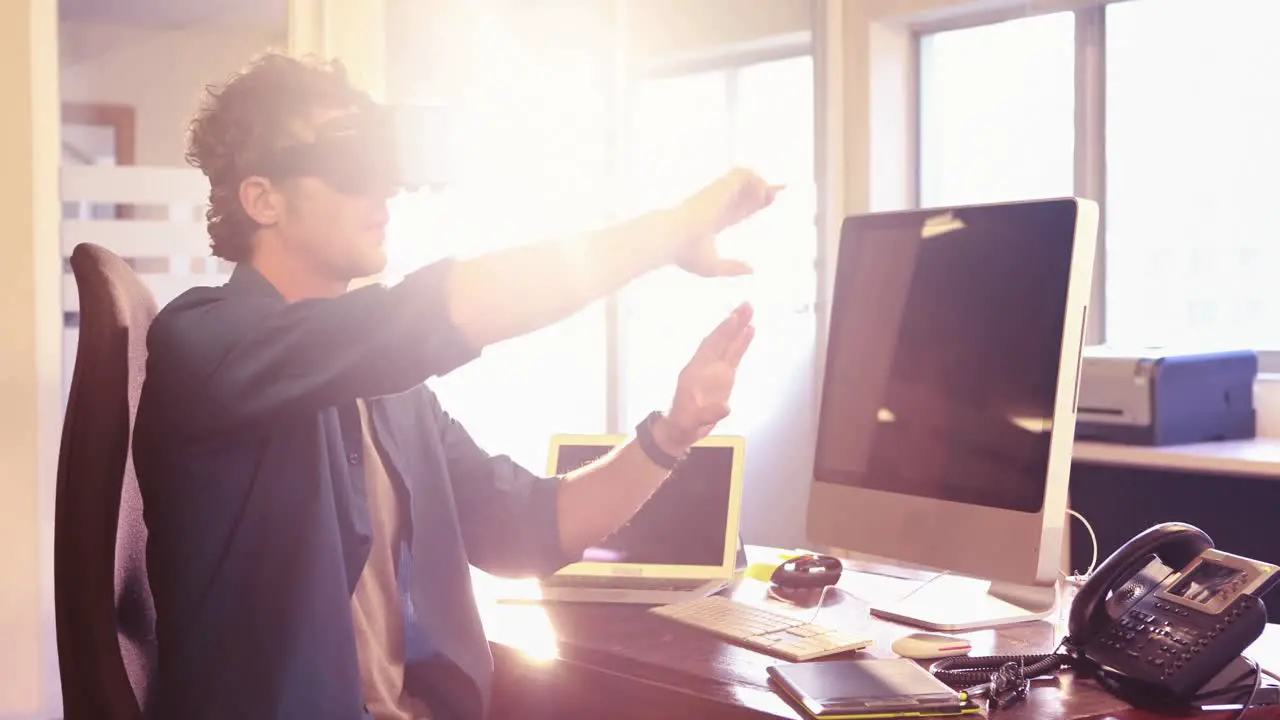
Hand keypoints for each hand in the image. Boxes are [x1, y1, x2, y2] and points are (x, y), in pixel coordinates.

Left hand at [653, 303, 755, 454]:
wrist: (681, 428)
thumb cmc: (684, 424)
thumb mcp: (692, 422)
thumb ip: (707, 414)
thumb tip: (726, 408)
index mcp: (695, 372)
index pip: (711, 347)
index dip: (723, 334)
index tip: (734, 318)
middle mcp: (705, 366)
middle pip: (720, 340)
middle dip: (732, 323)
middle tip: (747, 305)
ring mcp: (714, 370)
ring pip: (727, 345)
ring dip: (738, 328)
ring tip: (750, 310)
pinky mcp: (723, 376)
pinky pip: (733, 356)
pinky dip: (741, 343)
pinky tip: (750, 330)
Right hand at [671, 169, 781, 276]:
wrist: (673, 239)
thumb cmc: (686, 254)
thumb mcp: (713, 267)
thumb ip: (732, 268)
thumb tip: (752, 269)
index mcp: (717, 219)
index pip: (741, 206)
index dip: (757, 201)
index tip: (773, 196)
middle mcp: (719, 204)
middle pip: (748, 191)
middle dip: (766, 188)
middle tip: (781, 190)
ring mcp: (720, 193)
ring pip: (747, 177)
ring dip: (762, 184)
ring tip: (769, 196)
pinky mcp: (721, 186)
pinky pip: (746, 174)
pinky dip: (757, 181)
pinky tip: (760, 196)